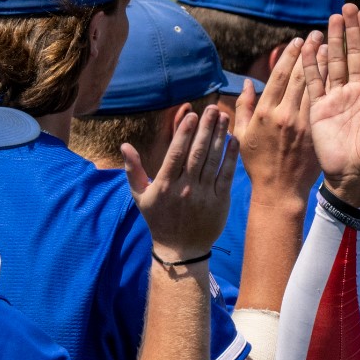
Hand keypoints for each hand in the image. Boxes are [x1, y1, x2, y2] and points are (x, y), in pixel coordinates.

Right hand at [124, 103, 236, 255]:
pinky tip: (234, 141)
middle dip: (206, 128)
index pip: (176, 153)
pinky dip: (230, 158)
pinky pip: (226, 176)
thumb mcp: (140, 197)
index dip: (185, 133)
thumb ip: (133, 170)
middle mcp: (184, 188)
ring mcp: (203, 195)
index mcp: (165, 185)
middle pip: (197, 153)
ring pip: (213, 161)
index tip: (192, 115)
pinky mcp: (219, 202)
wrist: (181, 250)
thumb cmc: (159, 220)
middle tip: (213, 109)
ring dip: (220, 138)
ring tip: (225, 119)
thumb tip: (124, 146)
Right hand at [238, 36, 321, 202]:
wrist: (280, 191)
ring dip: (322, 64)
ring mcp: (303, 124)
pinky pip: (322, 105)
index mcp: (266, 112)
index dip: (288, 56)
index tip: (296, 41)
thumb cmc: (258, 163)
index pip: (279, 76)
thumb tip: (248, 83)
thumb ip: (243, 106)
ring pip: (314, 87)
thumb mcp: (243, 134)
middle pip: (299, 76)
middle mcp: (285, 115)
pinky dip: (329, 87)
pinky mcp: (315, 134)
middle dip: (308, 52)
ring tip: (329, 45)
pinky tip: (335, 72)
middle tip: (317, 34)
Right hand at [307, 5, 359, 208]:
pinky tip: (311, 44)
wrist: (355, 174)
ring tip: (331, 18)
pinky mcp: (320, 107)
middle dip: (351, 30)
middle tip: (348, 7)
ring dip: (332, 41)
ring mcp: (337, 97)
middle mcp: (357, 90)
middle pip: (353, 53)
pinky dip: (313, 62)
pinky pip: (315, 80)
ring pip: (334, 62)